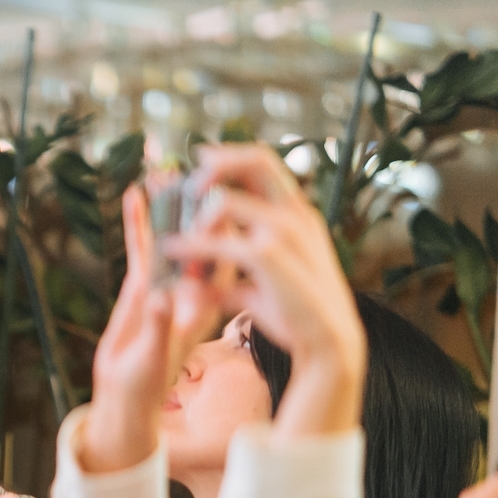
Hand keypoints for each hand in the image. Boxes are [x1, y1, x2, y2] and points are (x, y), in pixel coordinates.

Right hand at [78, 186, 221, 472]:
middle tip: (195, 169)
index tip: (214, 202)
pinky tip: (134, 197)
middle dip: (196, 204)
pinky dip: (139, 223)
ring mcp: (165, 283)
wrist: (123, 398)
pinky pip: (142, 248)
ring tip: (162, 171)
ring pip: (170, 236)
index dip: (220, 229)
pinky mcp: (142, 285)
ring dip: (167, 206)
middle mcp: (189, 288)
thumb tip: (161, 296)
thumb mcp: (152, 356)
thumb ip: (157, 324)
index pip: (219, 259)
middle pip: (198, 238)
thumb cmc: (143, 384)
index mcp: (203, 304)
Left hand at [165, 144, 365, 436]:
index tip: (201, 157)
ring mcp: (283, 232)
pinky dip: (190, 246)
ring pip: (226, 202)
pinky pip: (218, 242)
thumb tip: (205, 281)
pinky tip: (170, 251)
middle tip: (187, 181)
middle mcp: (295, 215)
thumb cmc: (297, 314)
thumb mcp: (263, 285)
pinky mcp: (266, 255)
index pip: (267, 164)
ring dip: (196, 217)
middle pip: (256, 162)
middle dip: (217, 164)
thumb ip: (234, 276)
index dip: (231, 155)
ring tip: (176, 236)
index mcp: (298, 215)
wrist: (326, 342)